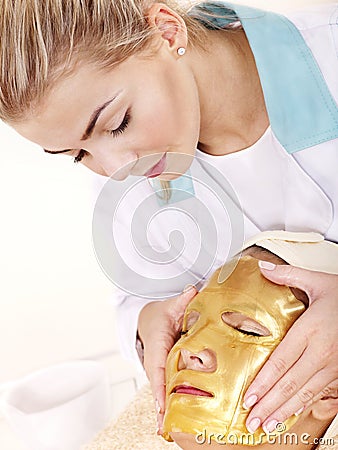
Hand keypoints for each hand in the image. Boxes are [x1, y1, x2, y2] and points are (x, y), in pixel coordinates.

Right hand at [137, 285, 197, 433]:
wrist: (148, 320)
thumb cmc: (159, 315)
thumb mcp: (171, 305)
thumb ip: (183, 300)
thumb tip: (193, 292)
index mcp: (157, 345)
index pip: (157, 367)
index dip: (159, 387)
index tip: (162, 404)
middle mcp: (157, 361)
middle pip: (159, 386)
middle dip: (161, 407)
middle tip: (165, 428)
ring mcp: (161, 369)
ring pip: (162, 390)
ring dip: (164, 410)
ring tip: (167, 431)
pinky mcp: (167, 372)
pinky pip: (168, 388)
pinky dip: (169, 404)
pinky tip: (172, 421)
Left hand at [243, 262, 337, 433]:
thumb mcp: (318, 282)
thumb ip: (289, 275)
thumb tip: (264, 268)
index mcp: (312, 330)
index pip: (282, 361)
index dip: (264, 382)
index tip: (248, 396)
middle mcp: (321, 352)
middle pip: (290, 384)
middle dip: (268, 404)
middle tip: (251, 420)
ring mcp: (332, 364)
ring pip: (304, 393)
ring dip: (283, 411)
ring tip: (266, 424)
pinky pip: (318, 393)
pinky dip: (302, 406)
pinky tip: (290, 413)